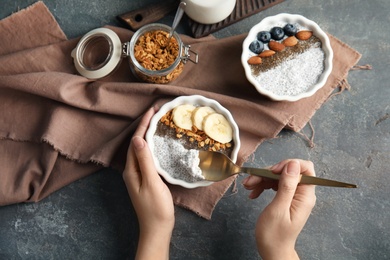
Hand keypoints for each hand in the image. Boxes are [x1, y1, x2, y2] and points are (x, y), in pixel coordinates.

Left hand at [123, 106, 173, 259]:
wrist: (157, 228)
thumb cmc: (156, 208)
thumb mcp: (152, 182)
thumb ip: (145, 161)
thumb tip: (138, 139)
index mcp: (131, 170)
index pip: (136, 142)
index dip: (143, 125)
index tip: (151, 111)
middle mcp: (131, 170)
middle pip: (136, 143)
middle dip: (144, 127)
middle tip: (155, 112)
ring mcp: (137, 175)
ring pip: (141, 149)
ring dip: (147, 135)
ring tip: (156, 123)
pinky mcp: (144, 178)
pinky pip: (145, 156)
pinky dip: (151, 146)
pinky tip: (157, 143)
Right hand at [242, 159, 315, 259]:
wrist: (272, 251)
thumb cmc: (275, 235)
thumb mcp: (278, 209)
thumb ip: (287, 186)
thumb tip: (293, 164)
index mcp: (305, 196)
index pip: (305, 168)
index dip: (289, 165)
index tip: (273, 171)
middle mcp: (301, 194)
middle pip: (288, 171)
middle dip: (269, 172)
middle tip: (252, 180)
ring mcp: (293, 195)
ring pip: (279, 176)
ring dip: (262, 179)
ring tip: (248, 186)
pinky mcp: (285, 198)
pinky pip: (274, 184)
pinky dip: (262, 185)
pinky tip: (253, 192)